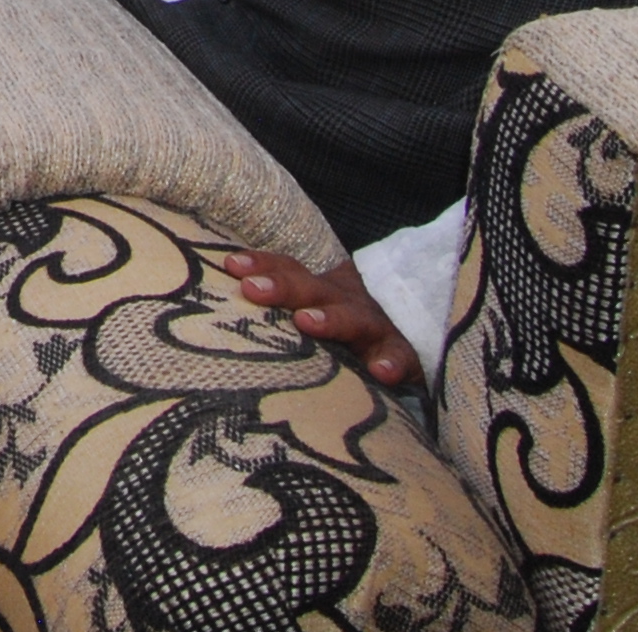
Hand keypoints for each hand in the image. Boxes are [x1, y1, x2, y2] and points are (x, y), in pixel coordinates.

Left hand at [225, 250, 420, 389]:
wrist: (419, 328)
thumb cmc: (348, 327)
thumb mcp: (318, 311)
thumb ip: (280, 312)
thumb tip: (218, 314)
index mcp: (323, 291)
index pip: (291, 271)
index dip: (263, 265)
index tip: (231, 265)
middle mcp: (347, 303)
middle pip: (314, 289)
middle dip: (283, 287)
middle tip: (252, 290)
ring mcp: (377, 328)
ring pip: (354, 318)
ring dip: (331, 319)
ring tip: (306, 322)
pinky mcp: (405, 355)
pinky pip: (400, 357)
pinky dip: (392, 363)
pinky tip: (382, 373)